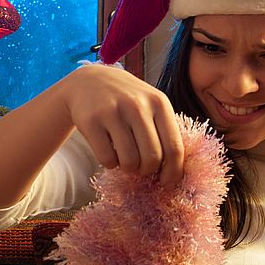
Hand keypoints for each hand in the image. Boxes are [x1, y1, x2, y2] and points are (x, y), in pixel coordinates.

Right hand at [58, 65, 184, 185]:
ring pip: (129, 161)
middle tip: (140, 167)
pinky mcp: (91, 121)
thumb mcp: (150, 104)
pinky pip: (107, 159)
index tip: (167, 182)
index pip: (174, 147)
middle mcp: (137, 105)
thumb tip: (175, 171)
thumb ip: (164, 130)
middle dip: (147, 170)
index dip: (173, 172)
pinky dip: (109, 164)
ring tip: (125, 159)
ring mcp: (113, 112)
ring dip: (128, 168)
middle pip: (152, 158)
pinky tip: (108, 152)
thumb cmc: (127, 100)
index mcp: (159, 102)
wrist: (89, 81)